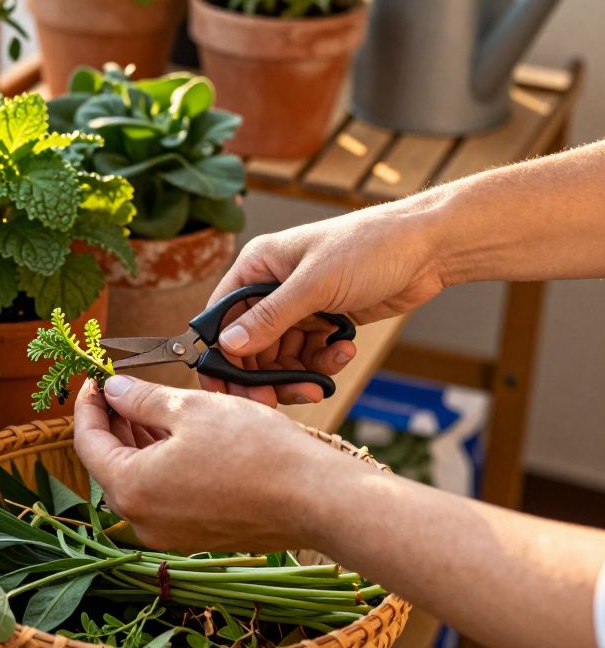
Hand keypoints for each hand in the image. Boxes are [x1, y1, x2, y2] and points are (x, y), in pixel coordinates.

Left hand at [72, 375, 362, 552]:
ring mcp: (169, 533)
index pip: (88, 442)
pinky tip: (172, 434)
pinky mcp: (195, 535)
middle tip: (118, 387)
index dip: (88, 405)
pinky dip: (159, 463)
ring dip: (136, 442)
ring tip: (145, 404)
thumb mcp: (190, 408)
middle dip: (112, 422)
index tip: (94, 379)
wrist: (314, 498)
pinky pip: (162, 495)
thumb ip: (141, 399)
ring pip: (137, 480)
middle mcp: (142, 520)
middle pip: (109, 464)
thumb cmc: (254, 451)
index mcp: (131, 488)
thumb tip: (114, 390)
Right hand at [204, 202, 447, 404]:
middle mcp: (272, 288)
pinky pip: (309, 356)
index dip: (219, 354)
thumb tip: (227, 346)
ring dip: (296, 375)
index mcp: (257, 267)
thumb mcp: (315, 284)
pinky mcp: (325, 322)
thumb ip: (270, 318)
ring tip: (318, 383)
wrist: (429, 248)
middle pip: (249, 345)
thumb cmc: (369, 247)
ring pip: (280, 357)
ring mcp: (300, 307)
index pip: (221, 317)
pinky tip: (343, 351)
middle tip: (274, 400)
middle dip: (263, 375)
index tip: (225, 388)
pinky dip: (322, 363)